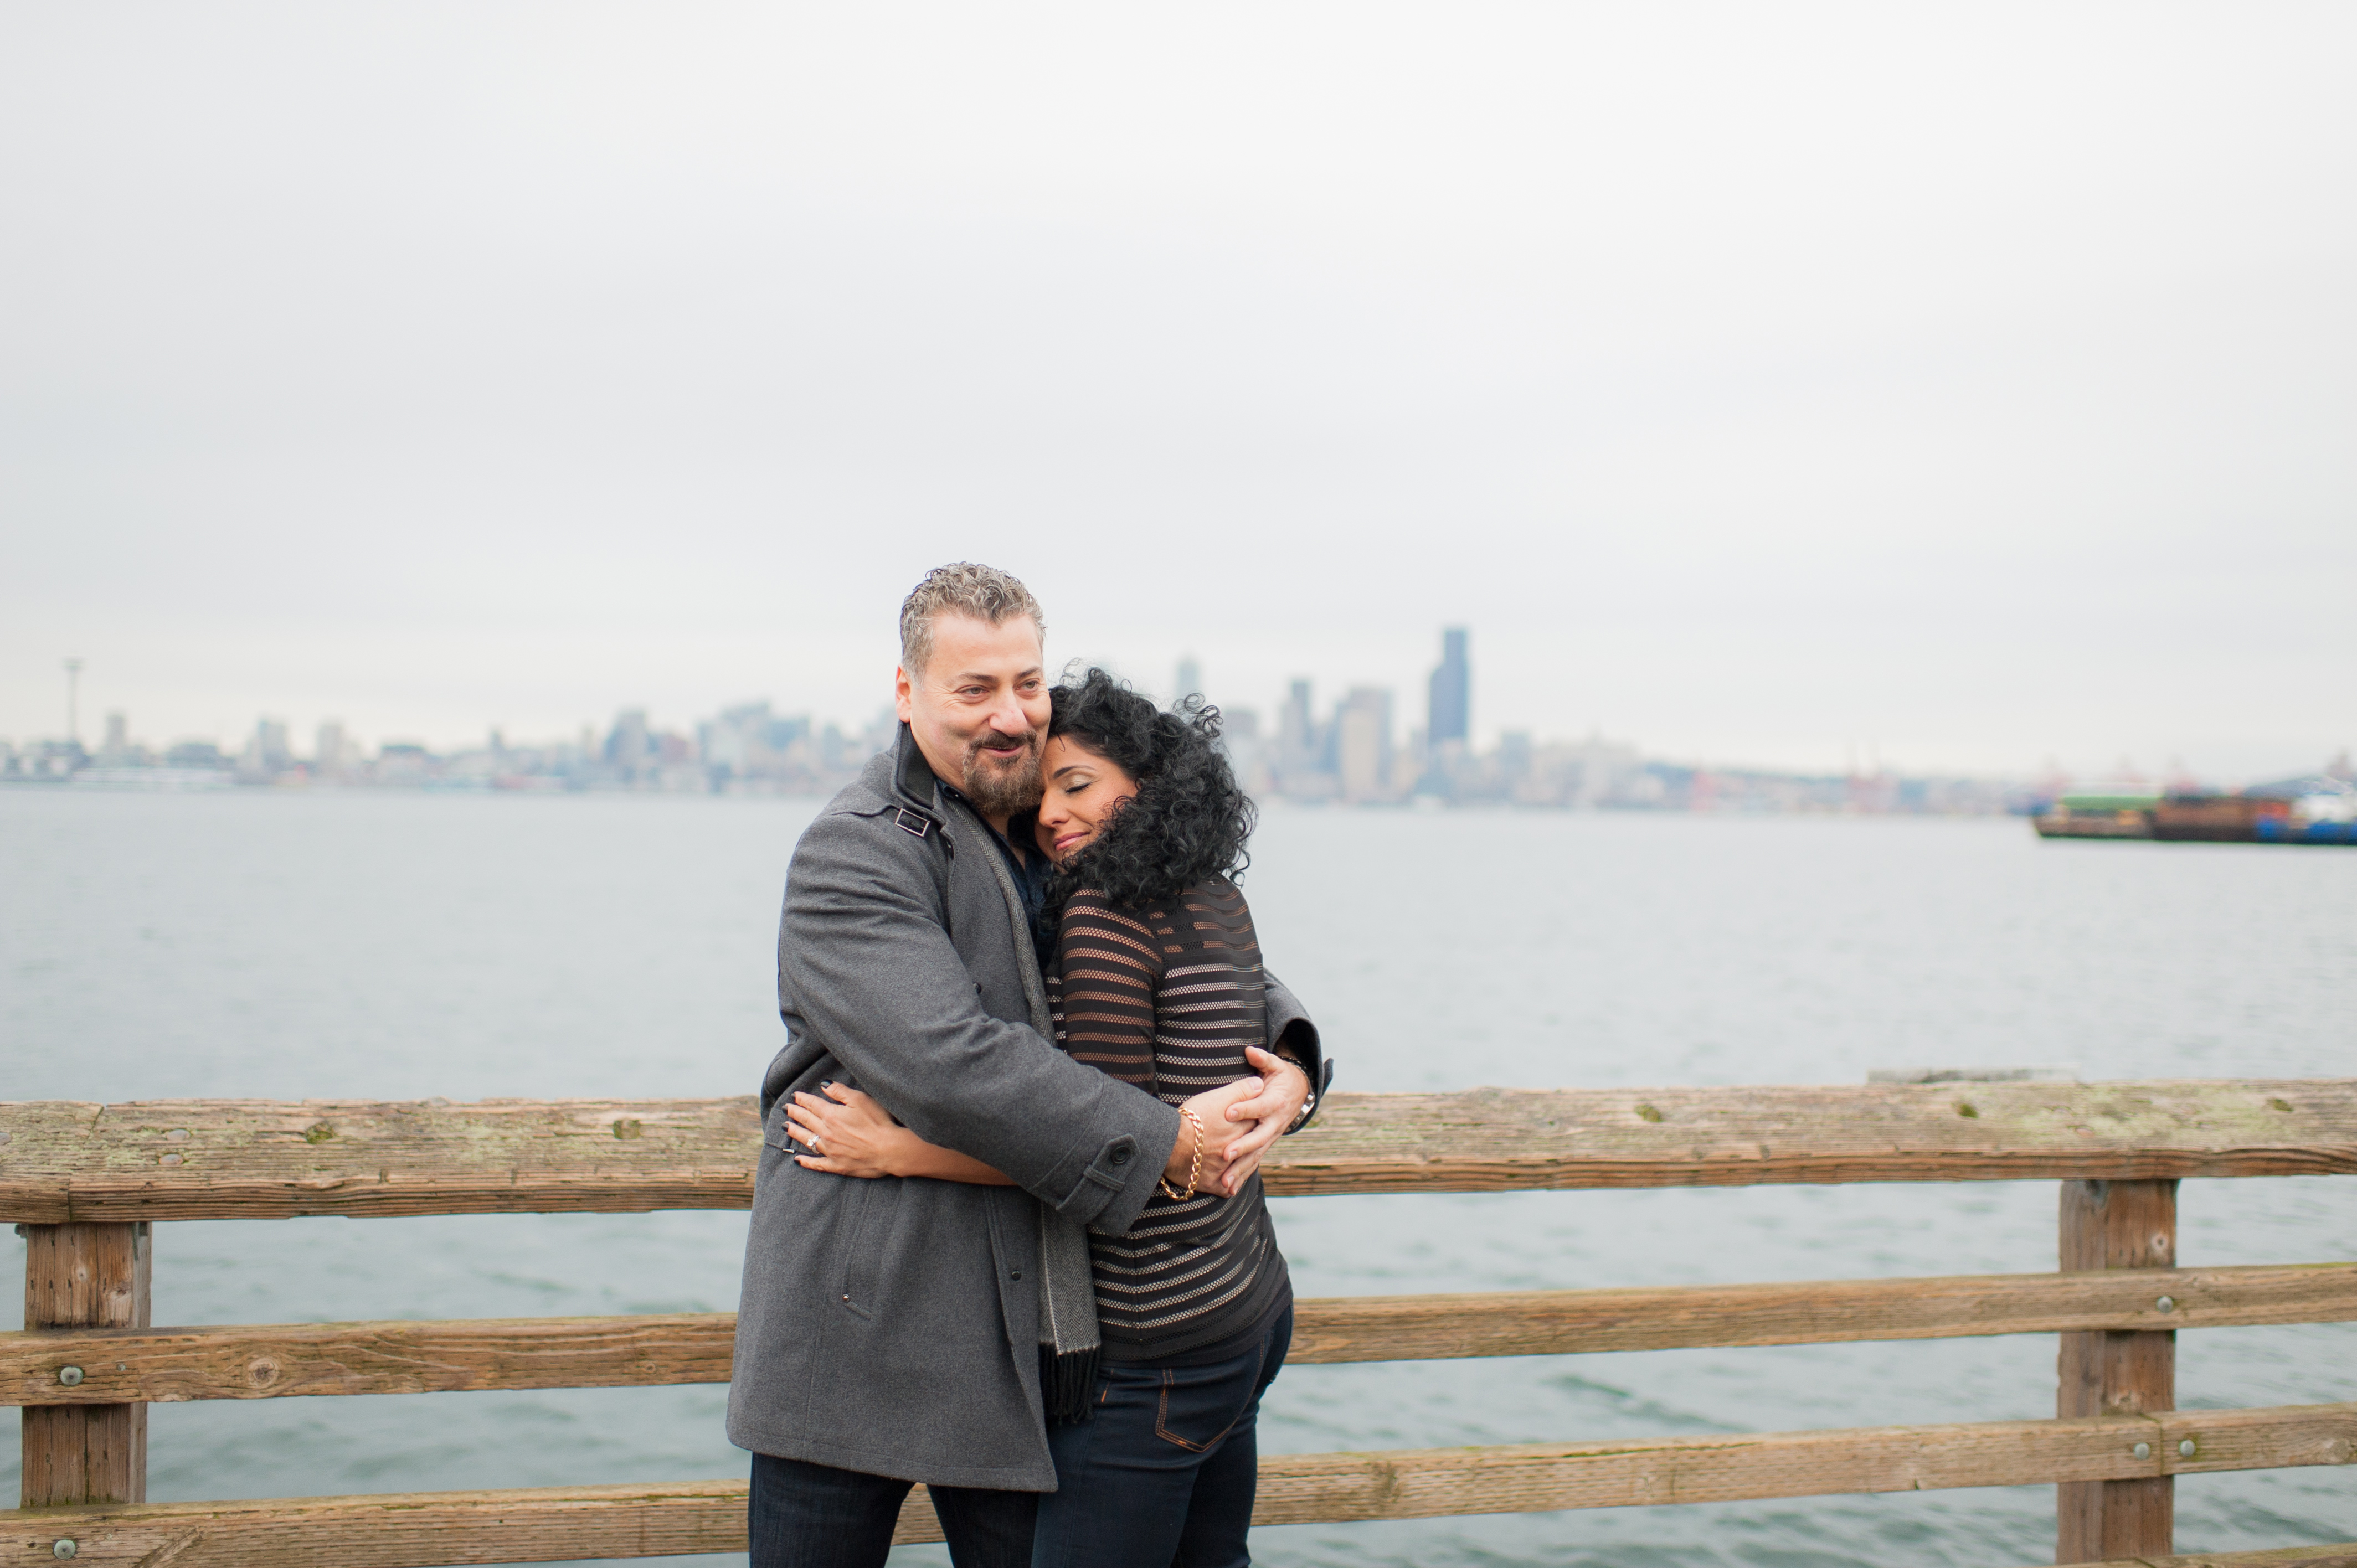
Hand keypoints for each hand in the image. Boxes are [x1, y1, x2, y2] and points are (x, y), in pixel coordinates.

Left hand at [787, 1084, 914, 1178]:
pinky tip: (797, 1159)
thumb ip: (840, 1091)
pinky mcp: (836, 1165)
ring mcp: (830, 1150)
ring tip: (786, 1127)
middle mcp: (827, 1133)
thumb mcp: (861, 1099)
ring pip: (807, 1140)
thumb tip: (823, 1085)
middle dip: (795, 1113)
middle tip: (786, 1109)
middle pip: (806, 1121)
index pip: (812, 1104)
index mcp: (832, 1115)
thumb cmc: (878, 1122)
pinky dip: (806, 1162)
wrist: (888, 1149)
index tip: (795, 1096)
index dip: (802, 1099)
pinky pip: (816, 1164)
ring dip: (795, 1132)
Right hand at [1169, 1076, 1262, 1196]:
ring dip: (1243, 1166)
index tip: (1254, 1119)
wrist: (1170, 1142)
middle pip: (1251, 1148)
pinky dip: (1229, 1187)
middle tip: (1253, 1141)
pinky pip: (1226, 1188)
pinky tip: (1231, 1187)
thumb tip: (1260, 1084)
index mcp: (1241, 1130)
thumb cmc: (1192, 1118)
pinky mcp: (1213, 1183)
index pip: (1256, 1125)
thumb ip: (1241, 1091)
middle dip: (1252, 1145)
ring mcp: (1226, 1169)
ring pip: (1240, 1169)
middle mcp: (1237, 1151)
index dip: (1255, 1120)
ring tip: (1244, 1163)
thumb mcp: (1218, 1097)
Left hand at [1207, 1047, 1310, 1194]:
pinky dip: (1243, 1176)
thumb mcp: (1276, 1066)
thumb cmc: (1282, 1077)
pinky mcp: (1265, 1145)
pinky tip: (1228, 1190)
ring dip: (1240, 1169)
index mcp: (1274, 1103)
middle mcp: (1274, 1123)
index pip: (1258, 1107)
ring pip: (1255, 1156)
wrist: (1299, 1094)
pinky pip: (1254, 1162)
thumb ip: (1263, 1060)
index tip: (1228, 1112)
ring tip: (1225, 1182)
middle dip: (1242, 1147)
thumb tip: (1250, 1050)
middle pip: (1258, 1137)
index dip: (1244, 1109)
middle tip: (1225, 1154)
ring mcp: (1270, 1137)